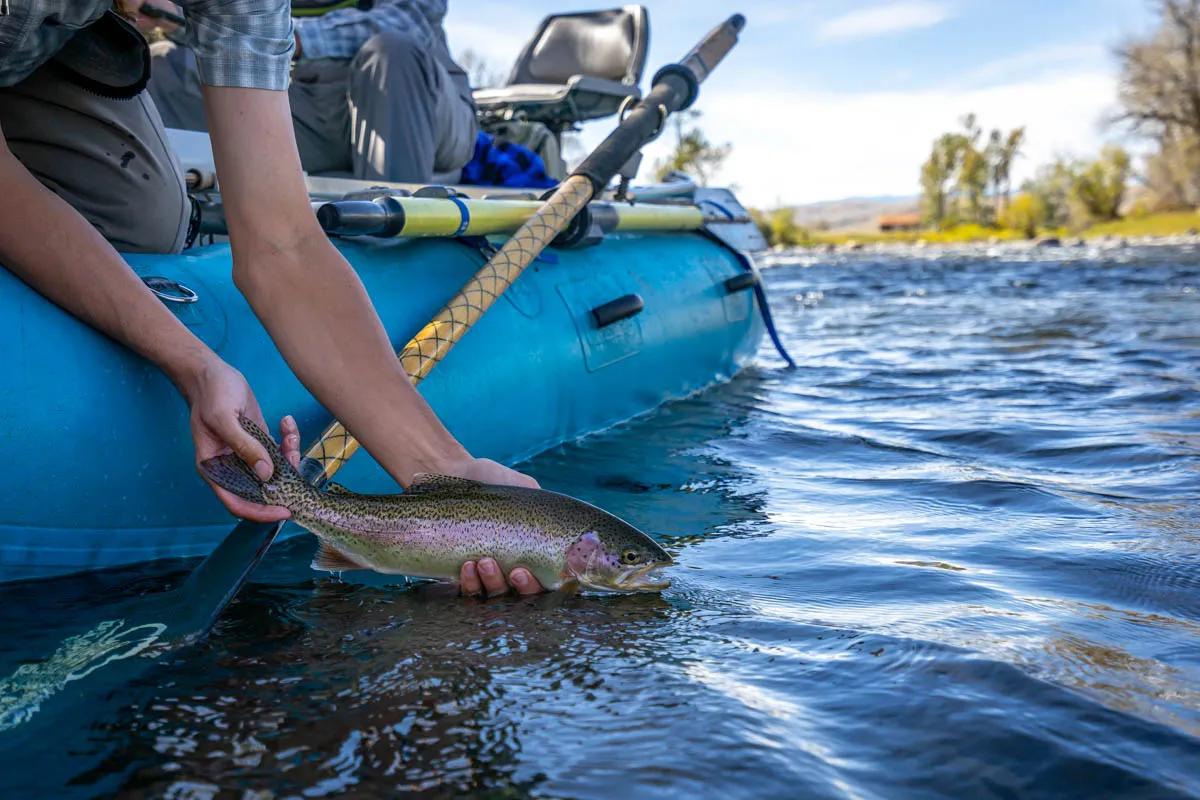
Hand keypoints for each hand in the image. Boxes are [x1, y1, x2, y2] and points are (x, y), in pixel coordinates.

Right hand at [183, 357, 291, 521]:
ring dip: (289, 456)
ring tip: (290, 434)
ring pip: (275, 469)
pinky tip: (287, 423)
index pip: (237, 502)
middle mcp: (231, 466)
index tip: (284, 511)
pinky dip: (288, 441)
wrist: (212, 373)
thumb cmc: (211, 395)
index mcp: (215, 469)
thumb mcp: (225, 420)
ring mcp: (246, 454)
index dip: (260, 512)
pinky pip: (278, 451)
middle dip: (282, 481)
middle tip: (295, 463)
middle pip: (261, 489)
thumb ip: (245, 447)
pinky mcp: (258, 441)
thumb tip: (266, 473)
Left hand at [447, 461, 543, 594]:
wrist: (452, 473)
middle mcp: (512, 566)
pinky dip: (470, 584)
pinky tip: (467, 567)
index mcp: (533, 550)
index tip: (523, 570)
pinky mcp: (462, 575)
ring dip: (494, 584)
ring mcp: (487, 574)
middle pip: (525, 594)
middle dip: (522, 587)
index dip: (538, 584)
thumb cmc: (491, 480)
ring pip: (497, 595)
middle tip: (514, 571)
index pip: (545, 580)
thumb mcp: (525, 488)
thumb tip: (562, 528)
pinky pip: (470, 592)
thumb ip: (544, 506)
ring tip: (483, 562)